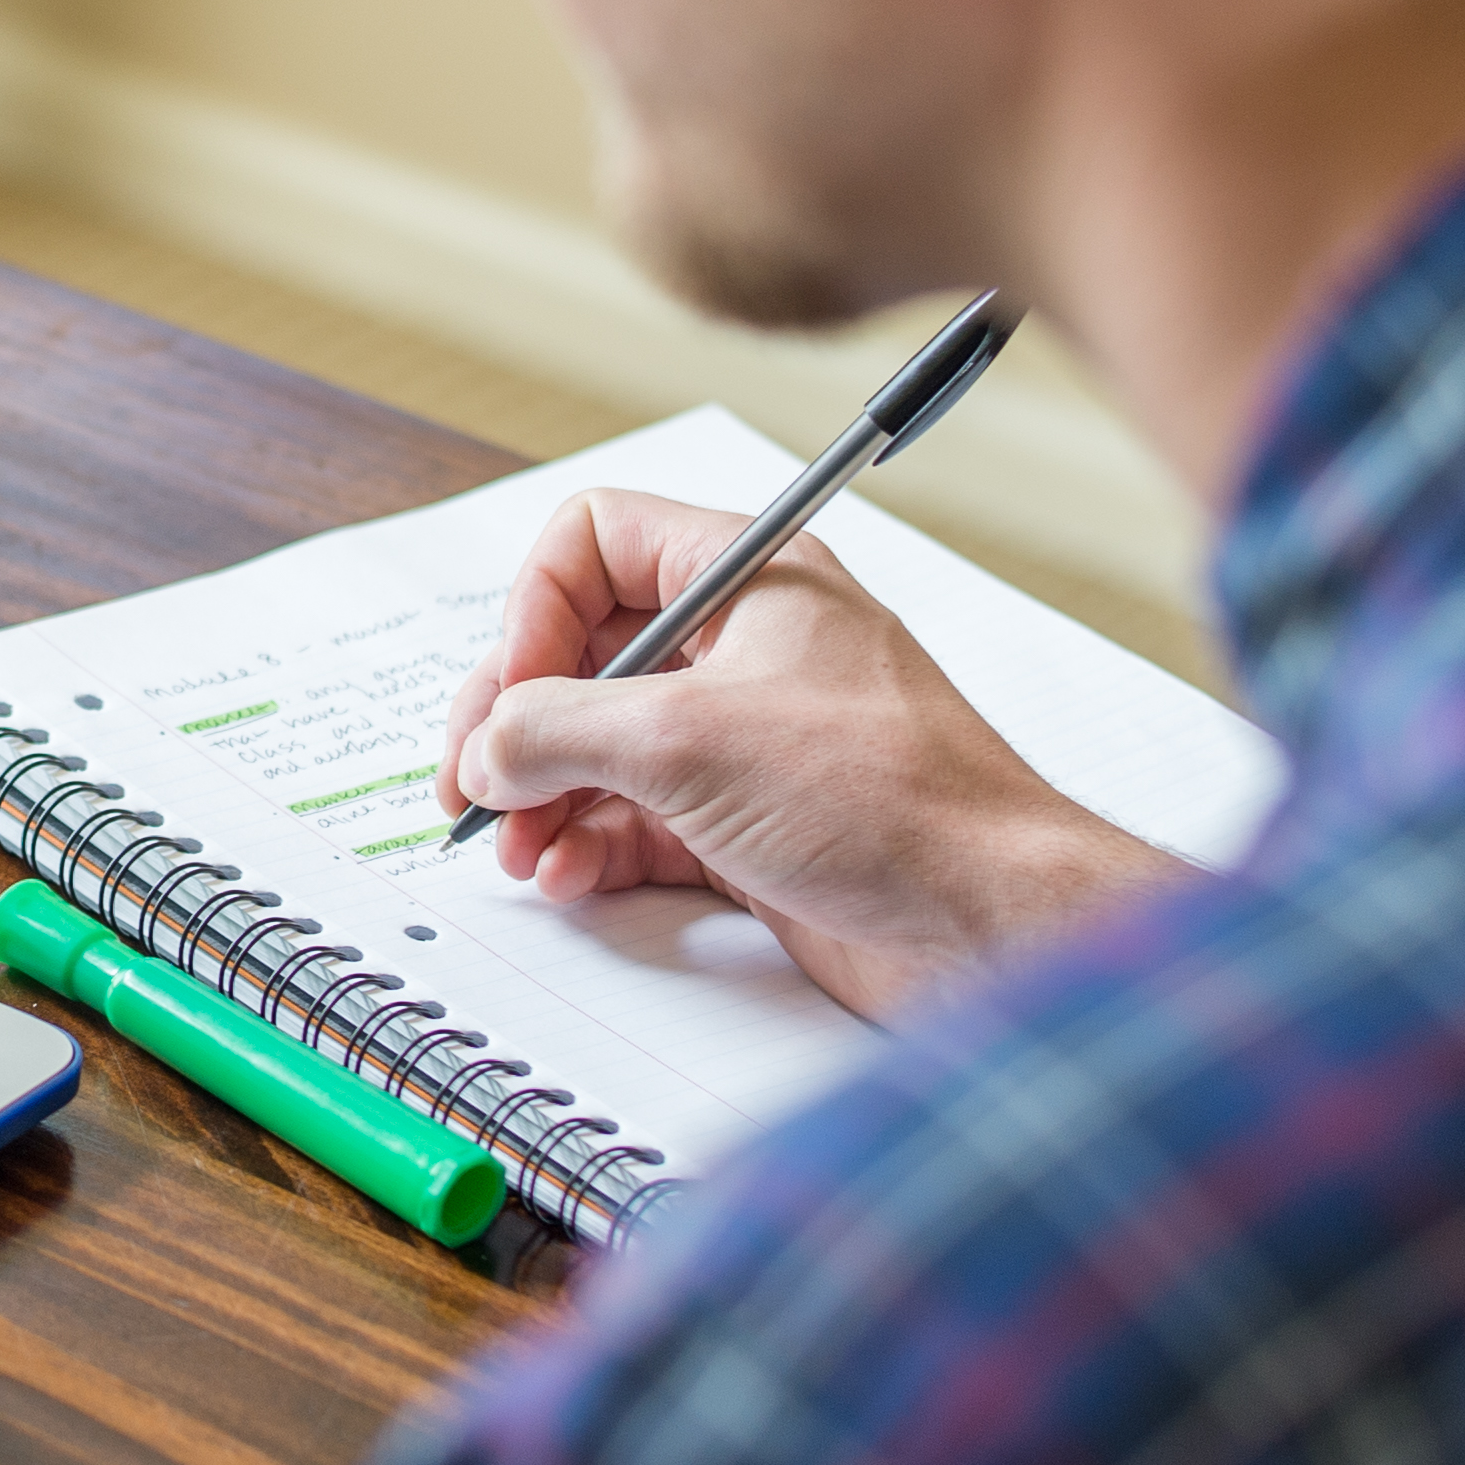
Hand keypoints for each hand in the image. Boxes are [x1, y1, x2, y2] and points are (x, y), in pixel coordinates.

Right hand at [435, 487, 1178, 1016]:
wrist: (991, 923)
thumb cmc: (886, 800)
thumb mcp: (684, 740)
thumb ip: (554, 730)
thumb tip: (483, 753)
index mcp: (746, 576)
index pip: (594, 541)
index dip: (531, 611)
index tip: (509, 695)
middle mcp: (742, 646)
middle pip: (579, 653)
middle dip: (516, 724)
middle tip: (472, 788)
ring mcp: (745, 737)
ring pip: (599, 744)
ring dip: (541, 797)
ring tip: (516, 851)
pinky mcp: (749, 822)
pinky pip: (635, 818)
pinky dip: (587, 845)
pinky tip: (566, 878)